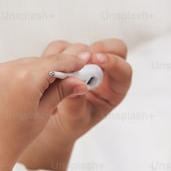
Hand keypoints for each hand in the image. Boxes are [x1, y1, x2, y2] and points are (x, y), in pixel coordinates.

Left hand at [0, 51, 88, 170]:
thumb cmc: (12, 141)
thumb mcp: (42, 115)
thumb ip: (60, 93)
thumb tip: (79, 82)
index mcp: (25, 78)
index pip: (55, 62)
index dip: (70, 63)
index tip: (79, 65)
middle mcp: (5, 70)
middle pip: (36, 63)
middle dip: (50, 71)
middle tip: (62, 84)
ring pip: (18, 67)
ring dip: (30, 76)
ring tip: (36, 97)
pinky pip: (1, 73)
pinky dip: (12, 80)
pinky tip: (15, 99)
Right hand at [18, 38, 131, 170]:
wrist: (53, 123)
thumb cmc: (70, 124)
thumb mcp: (74, 119)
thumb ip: (77, 103)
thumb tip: (75, 82)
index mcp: (115, 89)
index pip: (123, 69)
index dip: (113, 61)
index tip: (96, 59)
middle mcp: (104, 73)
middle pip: (112, 47)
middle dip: (96, 48)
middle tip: (78, 59)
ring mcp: (87, 62)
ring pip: (82, 46)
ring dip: (68, 57)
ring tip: (56, 78)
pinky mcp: (69, 56)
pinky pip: (60, 47)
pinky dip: (52, 56)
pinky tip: (47, 76)